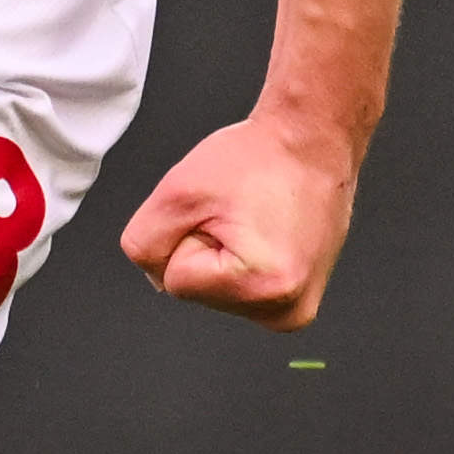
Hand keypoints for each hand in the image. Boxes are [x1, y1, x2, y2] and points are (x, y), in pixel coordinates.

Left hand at [119, 112, 358, 329]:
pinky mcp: (297, 298)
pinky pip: (235, 287)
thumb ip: (143, 245)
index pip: (175, 280)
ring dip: (220, 252)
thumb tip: (157, 277)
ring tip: (253, 221)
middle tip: (239, 215)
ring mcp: (296, 307)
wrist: (309, 144)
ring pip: (213, 289)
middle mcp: (288, 309)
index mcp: (264, 288)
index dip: (187, 236)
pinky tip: (263, 233)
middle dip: (203, 247)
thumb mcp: (174, 195)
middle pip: (195, 290)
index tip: (224, 212)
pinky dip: (236, 258)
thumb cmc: (257, 160)